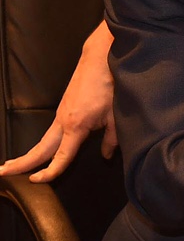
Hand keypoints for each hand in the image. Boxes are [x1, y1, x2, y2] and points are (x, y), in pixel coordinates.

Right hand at [0, 22, 115, 181]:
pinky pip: (51, 131)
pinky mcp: (63, 107)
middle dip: (22, 163)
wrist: (99, 59)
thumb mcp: (116, 115)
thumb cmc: (110, 85)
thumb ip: (112, 138)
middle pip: (41, 148)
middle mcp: (63, 122)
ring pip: (44, 140)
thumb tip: (106, 156)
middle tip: (3, 174)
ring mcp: (61, 114)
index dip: (50, 171)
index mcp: (76, 126)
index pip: (61, 156)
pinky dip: (43, 143)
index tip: (36, 181)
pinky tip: (42, 149)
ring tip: (14, 165)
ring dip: (30, 154)